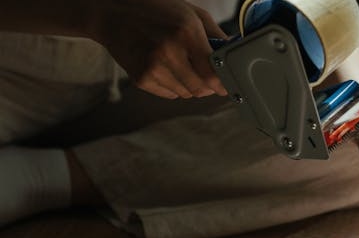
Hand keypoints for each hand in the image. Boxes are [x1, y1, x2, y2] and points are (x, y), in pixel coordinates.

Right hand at [91, 0, 228, 98]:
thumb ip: (216, 35)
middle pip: (201, 89)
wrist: (112, 13)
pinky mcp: (141, 78)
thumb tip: (234, 53)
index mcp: (186, 33)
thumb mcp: (191, 13)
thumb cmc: (156, 10)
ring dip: (191, 86)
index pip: (213, 73)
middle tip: (209, 78)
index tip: (228, 85)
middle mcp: (169, 52)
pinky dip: (174, 87)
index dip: (223, 83)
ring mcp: (153, 67)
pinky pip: (169, 94)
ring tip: (184, 67)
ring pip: (186, 94)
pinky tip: (167, 69)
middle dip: (209, 87)